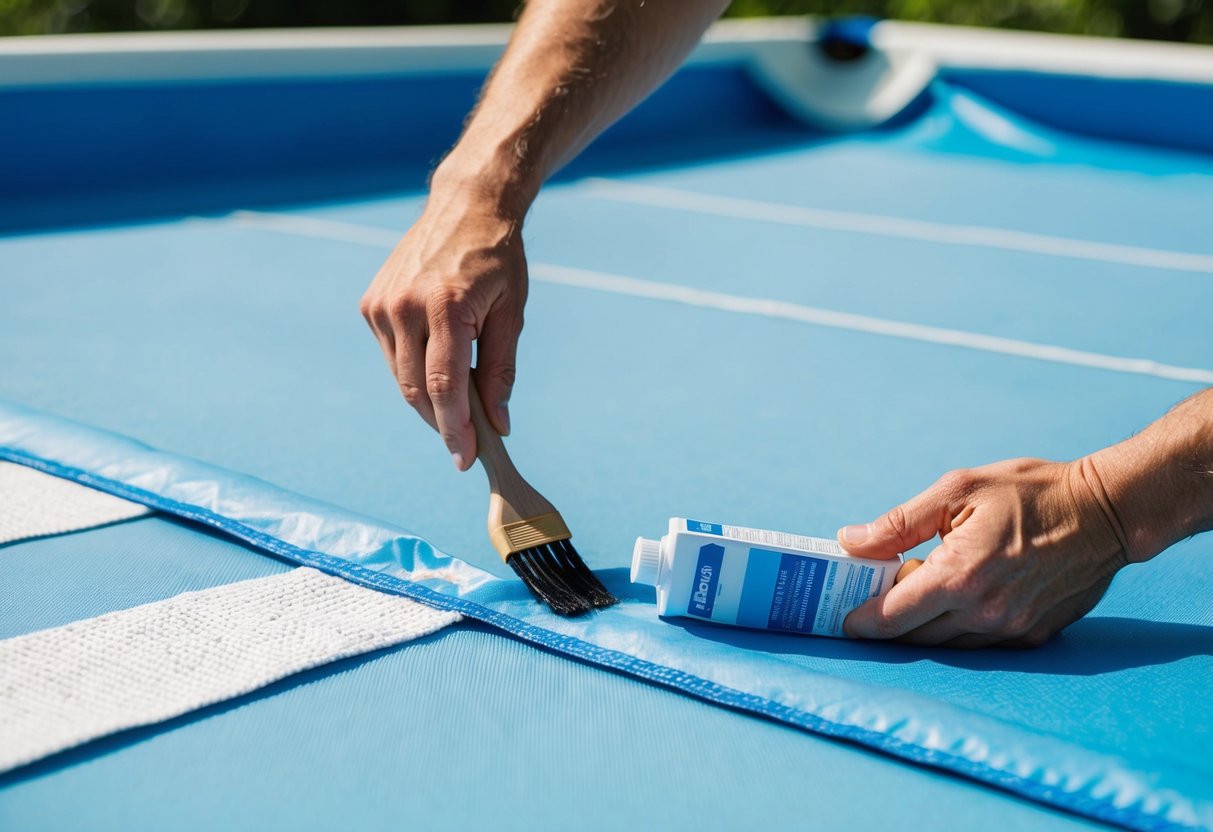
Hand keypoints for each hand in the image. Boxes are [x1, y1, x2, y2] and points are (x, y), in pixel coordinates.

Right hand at [360, 186, 526, 470]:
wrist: (465, 206)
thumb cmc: (497, 259)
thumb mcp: (512, 312)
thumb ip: (501, 369)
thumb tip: (497, 422)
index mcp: (446, 306)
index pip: (443, 387)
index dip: (455, 430)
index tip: (467, 459)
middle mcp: (405, 306)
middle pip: (417, 390)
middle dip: (442, 425)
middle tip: (466, 447)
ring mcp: (382, 305)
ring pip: (401, 378)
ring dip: (428, 402)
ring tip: (458, 408)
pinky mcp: (370, 304)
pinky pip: (392, 356)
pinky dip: (413, 373)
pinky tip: (437, 370)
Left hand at [838, 458, 1129, 647]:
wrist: (1106, 512)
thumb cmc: (1029, 493)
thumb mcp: (957, 490)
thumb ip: (899, 523)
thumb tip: (850, 541)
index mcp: (960, 576)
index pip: (894, 616)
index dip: (862, 621)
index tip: (842, 620)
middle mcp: (985, 612)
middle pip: (916, 636)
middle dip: (887, 624)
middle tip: (865, 604)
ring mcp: (1012, 629)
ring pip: (946, 645)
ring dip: (922, 628)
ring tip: (907, 597)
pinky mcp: (1033, 635)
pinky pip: (979, 643)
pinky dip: (957, 628)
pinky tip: (953, 601)